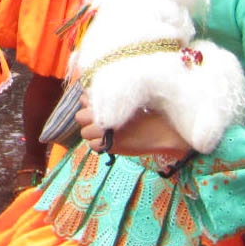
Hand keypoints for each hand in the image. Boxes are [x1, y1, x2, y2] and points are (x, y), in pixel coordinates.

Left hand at [76, 94, 192, 159]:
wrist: (164, 133)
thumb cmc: (151, 114)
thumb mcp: (130, 102)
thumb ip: (108, 100)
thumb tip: (85, 97)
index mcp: (110, 104)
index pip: (85, 101)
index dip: (89, 105)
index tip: (96, 107)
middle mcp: (105, 119)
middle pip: (80, 117)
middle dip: (87, 119)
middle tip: (100, 121)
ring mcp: (107, 135)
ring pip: (85, 134)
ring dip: (92, 133)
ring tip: (105, 132)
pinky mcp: (111, 148)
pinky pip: (94, 147)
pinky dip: (99, 144)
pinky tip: (110, 141)